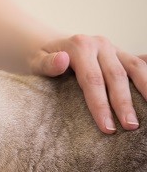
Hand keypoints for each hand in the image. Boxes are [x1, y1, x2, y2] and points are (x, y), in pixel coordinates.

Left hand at [30, 34, 146, 133]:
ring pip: (135, 68)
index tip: (107, 127)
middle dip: (124, 103)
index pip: (92, 80)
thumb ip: (46, 64)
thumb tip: (62, 60)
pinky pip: (139, 65)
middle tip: (130, 127)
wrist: (50, 44)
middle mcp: (100, 44)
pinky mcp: (121, 54)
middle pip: (116, 76)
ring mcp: (113, 48)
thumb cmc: (40, 58)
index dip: (100, 105)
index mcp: (80, 46)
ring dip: (146, 90)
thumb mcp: (35, 61)